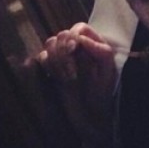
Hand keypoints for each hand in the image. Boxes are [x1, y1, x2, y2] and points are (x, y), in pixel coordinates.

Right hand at [39, 23, 116, 147]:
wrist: (91, 118)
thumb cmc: (103, 94)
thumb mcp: (107, 72)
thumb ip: (98, 51)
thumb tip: (80, 38)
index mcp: (94, 45)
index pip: (79, 29)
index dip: (74, 37)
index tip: (74, 49)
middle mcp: (78, 48)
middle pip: (62, 35)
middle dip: (63, 51)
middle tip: (72, 72)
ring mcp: (64, 58)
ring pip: (50, 44)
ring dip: (55, 59)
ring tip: (67, 77)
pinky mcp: (52, 70)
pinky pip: (42, 58)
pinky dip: (46, 65)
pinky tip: (56, 77)